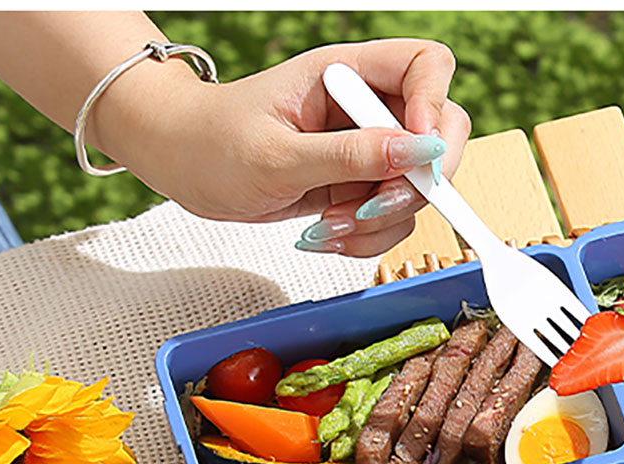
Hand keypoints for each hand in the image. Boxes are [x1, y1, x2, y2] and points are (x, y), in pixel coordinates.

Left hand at [114, 39, 470, 257]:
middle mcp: (364, 106)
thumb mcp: (277, 154)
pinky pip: (391, 218)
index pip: (426, 66)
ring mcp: (365, 148)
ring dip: (382, 222)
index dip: (435, 106)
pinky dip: (366, 237)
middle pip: (440, 132)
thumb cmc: (213, 142)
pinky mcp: (359, 184)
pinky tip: (325, 235)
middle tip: (374, 209)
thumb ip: (349, 156)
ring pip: (417, 188)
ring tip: (328, 228)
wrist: (183, 164)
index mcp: (345, 72)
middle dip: (417, 183)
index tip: (417, 154)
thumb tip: (417, 154)